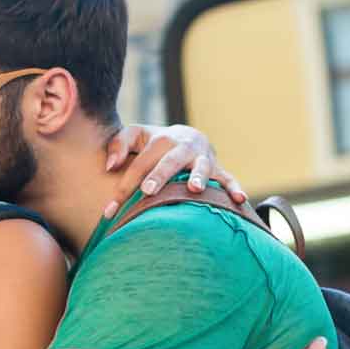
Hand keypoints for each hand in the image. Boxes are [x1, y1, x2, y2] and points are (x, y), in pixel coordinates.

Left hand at [102, 124, 249, 219]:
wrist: (186, 137)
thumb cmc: (154, 143)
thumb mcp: (135, 136)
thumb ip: (119, 145)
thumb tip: (110, 166)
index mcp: (161, 139)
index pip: (138, 165)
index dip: (122, 188)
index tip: (109, 212)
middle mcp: (184, 146)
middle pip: (169, 161)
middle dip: (159, 175)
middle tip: (148, 190)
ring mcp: (203, 157)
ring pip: (202, 166)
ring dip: (199, 177)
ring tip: (195, 189)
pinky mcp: (218, 167)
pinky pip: (228, 178)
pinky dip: (234, 187)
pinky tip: (240, 199)